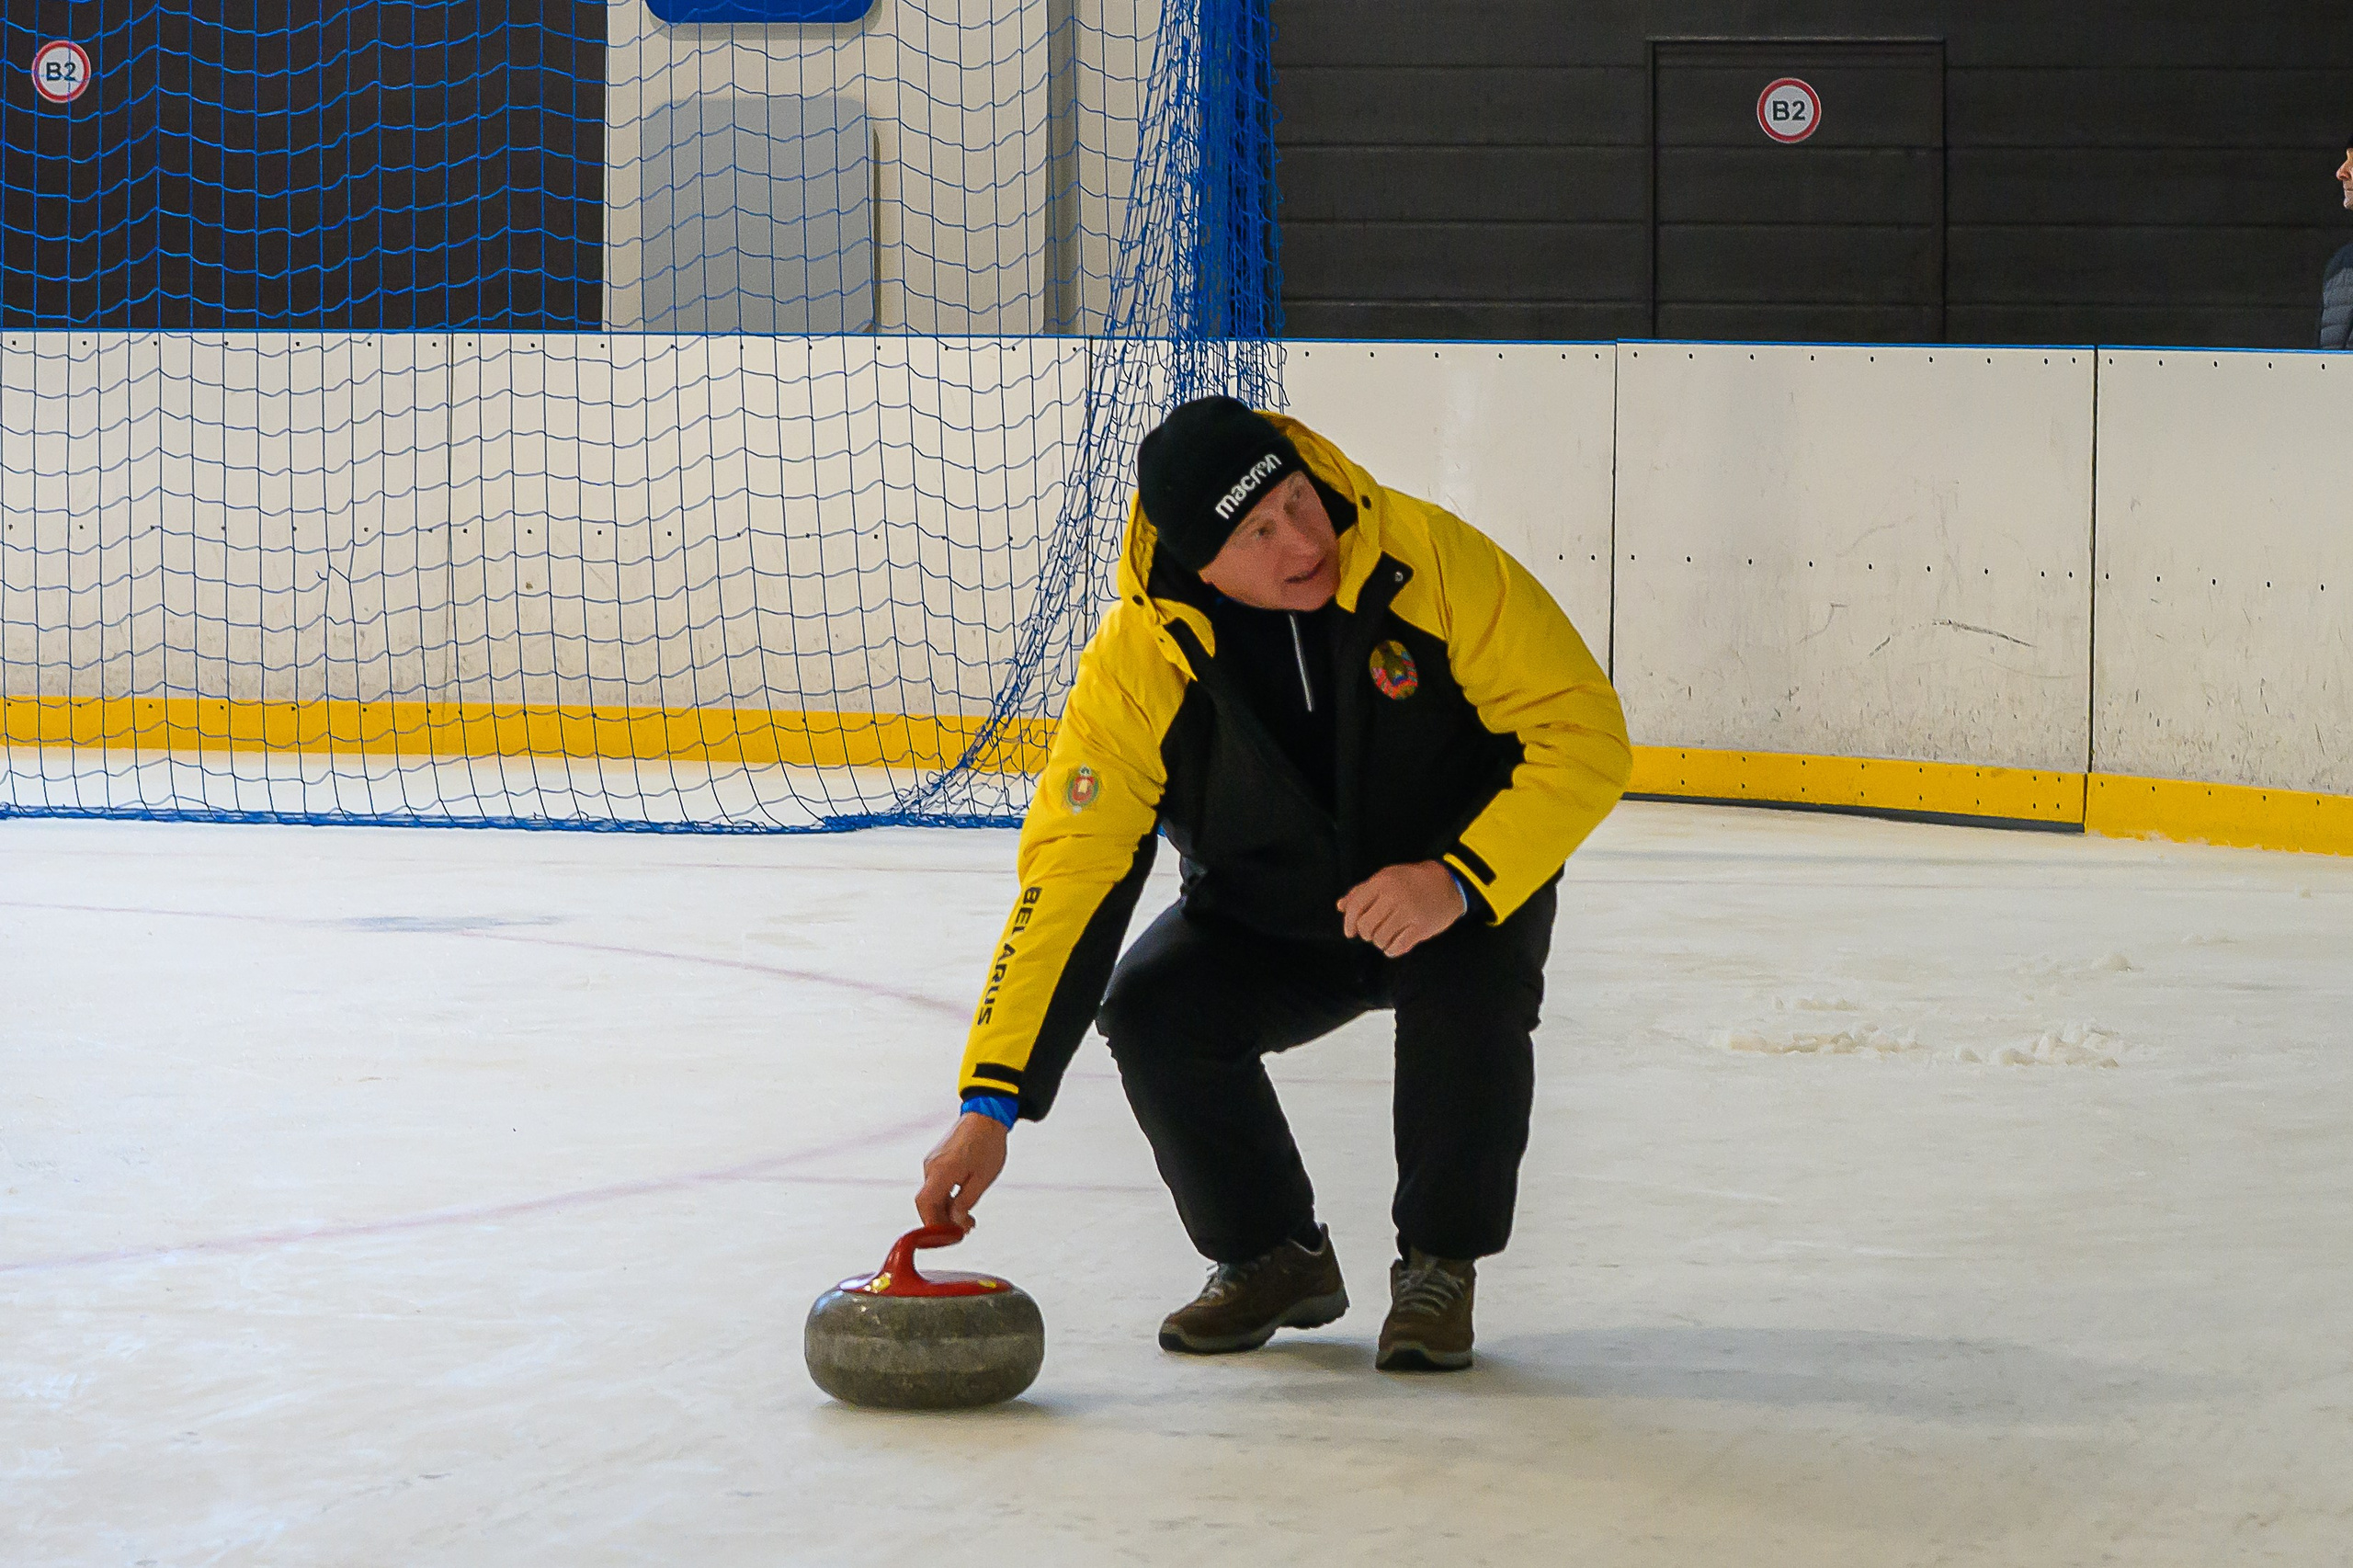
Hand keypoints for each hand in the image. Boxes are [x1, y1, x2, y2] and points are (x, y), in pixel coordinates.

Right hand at [916, 1112, 1009, 1231]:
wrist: (986, 1115)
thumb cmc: (988, 1145)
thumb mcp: (982, 1179)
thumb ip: (965, 1203)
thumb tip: (955, 1224)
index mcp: (941, 1171)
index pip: (925, 1205)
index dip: (932, 1224)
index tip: (948, 1236)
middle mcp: (931, 1166)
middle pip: (927, 1203)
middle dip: (942, 1220)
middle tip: (964, 1231)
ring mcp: (932, 1162)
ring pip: (933, 1195)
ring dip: (946, 1210)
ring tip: (969, 1220)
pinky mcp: (937, 1159)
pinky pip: (937, 1185)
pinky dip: (947, 1197)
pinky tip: (962, 1203)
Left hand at [1337, 859, 1467, 957]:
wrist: (1448, 883)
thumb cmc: (1411, 880)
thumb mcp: (1385, 877)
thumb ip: (1361, 891)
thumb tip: (1340, 906)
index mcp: (1382, 883)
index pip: (1355, 907)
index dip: (1348, 922)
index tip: (1350, 932)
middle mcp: (1394, 897)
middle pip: (1366, 926)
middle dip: (1366, 934)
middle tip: (1372, 933)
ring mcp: (1409, 913)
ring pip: (1380, 939)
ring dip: (1380, 942)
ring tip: (1386, 936)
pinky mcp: (1421, 928)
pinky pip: (1397, 947)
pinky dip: (1391, 950)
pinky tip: (1394, 944)